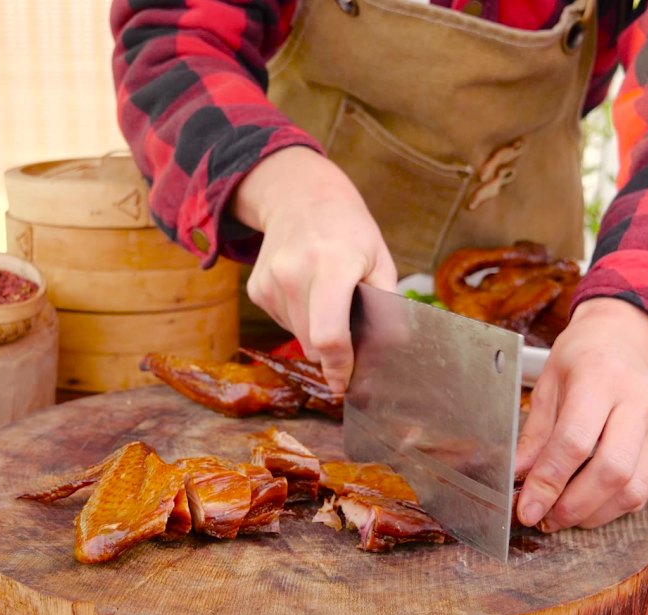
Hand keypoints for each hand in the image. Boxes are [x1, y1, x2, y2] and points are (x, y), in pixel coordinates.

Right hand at [231, 147, 397, 392]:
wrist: (299, 196)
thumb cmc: (350, 230)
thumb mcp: (380, 259)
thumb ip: (387, 305)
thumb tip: (391, 351)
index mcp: (331, 265)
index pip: (330, 335)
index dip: (340, 367)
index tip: (345, 385)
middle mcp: (293, 273)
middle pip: (312, 343)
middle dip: (332, 349)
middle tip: (349, 331)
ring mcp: (270, 281)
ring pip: (297, 336)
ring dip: (315, 330)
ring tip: (326, 295)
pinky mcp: (256, 288)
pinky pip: (283, 322)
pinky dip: (299, 317)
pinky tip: (306, 289)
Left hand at [515, 297, 647, 531]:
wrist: (623, 338)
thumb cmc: (580, 357)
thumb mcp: (547, 385)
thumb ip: (534, 433)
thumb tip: (518, 475)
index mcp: (600, 379)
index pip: (574, 441)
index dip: (548, 482)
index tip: (526, 508)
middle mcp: (637, 402)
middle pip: (611, 471)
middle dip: (573, 505)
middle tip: (544, 518)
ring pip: (633, 487)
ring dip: (594, 513)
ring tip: (561, 516)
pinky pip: (645, 488)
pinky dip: (614, 506)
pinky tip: (588, 507)